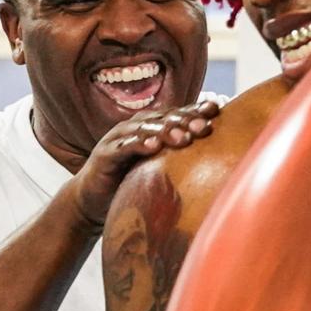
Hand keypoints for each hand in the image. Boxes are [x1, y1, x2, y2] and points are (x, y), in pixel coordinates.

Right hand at [69, 100, 220, 230]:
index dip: (196, 110)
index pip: (178, 114)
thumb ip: (183, 159)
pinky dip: (139, 144)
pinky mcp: (105, 153)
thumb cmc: (131, 181)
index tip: (217, 109)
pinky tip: (153, 147)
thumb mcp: (161, 168)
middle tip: (205, 126)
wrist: (91, 201)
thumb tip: (219, 158)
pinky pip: (124, 147)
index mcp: (153, 127)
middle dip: (186, 120)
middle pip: (165, 118)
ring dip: (166, 131)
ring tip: (184, 137)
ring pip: (146, 128)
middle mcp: (137, 127)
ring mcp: (120, 138)